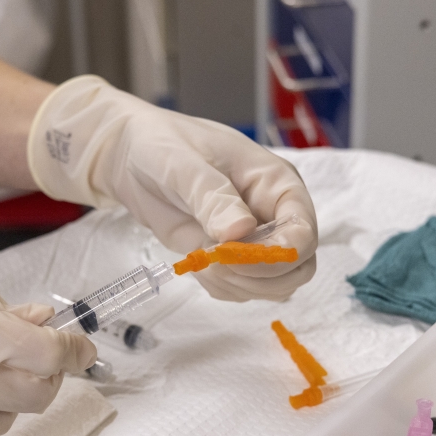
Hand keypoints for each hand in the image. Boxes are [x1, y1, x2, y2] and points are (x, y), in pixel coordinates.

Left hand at [27, 75, 316, 301]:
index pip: (303, 233)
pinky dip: (220, 286)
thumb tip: (241, 231)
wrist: (132, 158)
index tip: (234, 256)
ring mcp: (255, 240)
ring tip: (199, 253)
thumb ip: (212, 196)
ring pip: (271, 286)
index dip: (278, 255)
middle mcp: (274, 215)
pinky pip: (241, 290)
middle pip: (297, 268)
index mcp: (277, 184)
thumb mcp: (183, 163)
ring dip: (235, 282)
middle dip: (258, 275)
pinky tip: (196, 259)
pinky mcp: (232, 259)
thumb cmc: (162, 145)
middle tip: (213, 260)